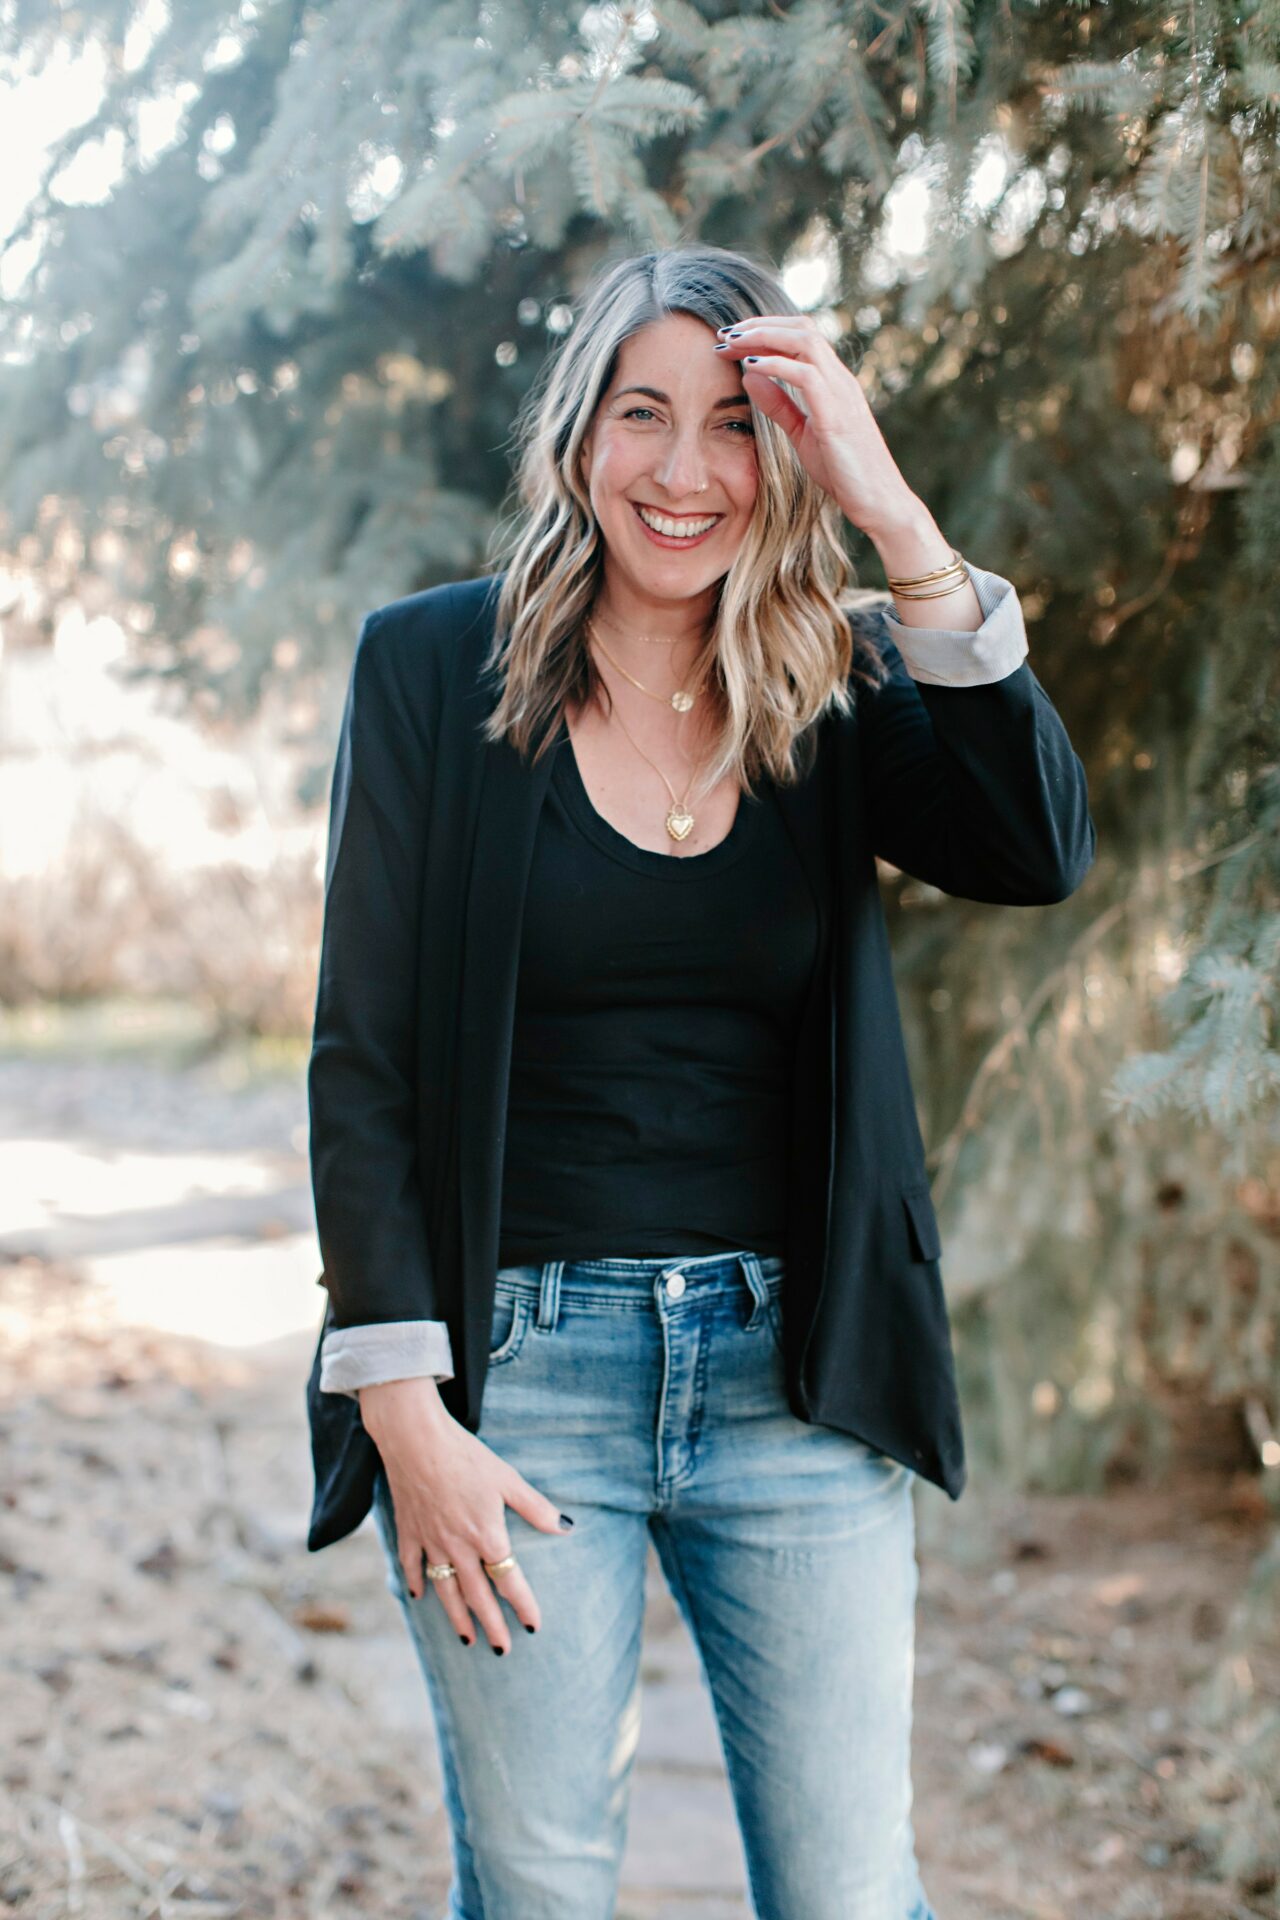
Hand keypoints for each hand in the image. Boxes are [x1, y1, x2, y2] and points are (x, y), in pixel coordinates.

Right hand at [359, 1378, 572, 1653]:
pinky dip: (416, 1584)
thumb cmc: (466, 1456)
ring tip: (467, 1639)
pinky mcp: (409, 1532)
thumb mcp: (507, 1479)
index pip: (509, 1581)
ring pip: (446, 1590)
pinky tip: (420, 1598)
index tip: (533, 1625)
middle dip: (492, 1625)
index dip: (523, 1605)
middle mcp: (458, 1548)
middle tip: (502, 1649)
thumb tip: (565, 1527)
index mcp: (487, 1536)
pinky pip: (412, 1567)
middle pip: (478, 1596)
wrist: (416, 1441)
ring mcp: (431, 1543)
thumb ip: (535, 1507)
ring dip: (457, 1617)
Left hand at [714, 315, 916, 537]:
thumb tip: (750, 376)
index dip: (766, 330)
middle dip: (760, 325)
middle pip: (802, 328)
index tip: (731, 339)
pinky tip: (749, 367)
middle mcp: (840, 380)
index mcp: (834, 382)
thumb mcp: (803, 434)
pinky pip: (806, 376)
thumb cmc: (844, 472)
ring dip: (764, 337)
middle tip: (724, 333)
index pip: (801, 336)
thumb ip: (780, 406)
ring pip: (805, 342)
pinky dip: (775, 365)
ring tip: (731, 344)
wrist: (879, 502)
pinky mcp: (837, 415)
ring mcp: (841, 394)